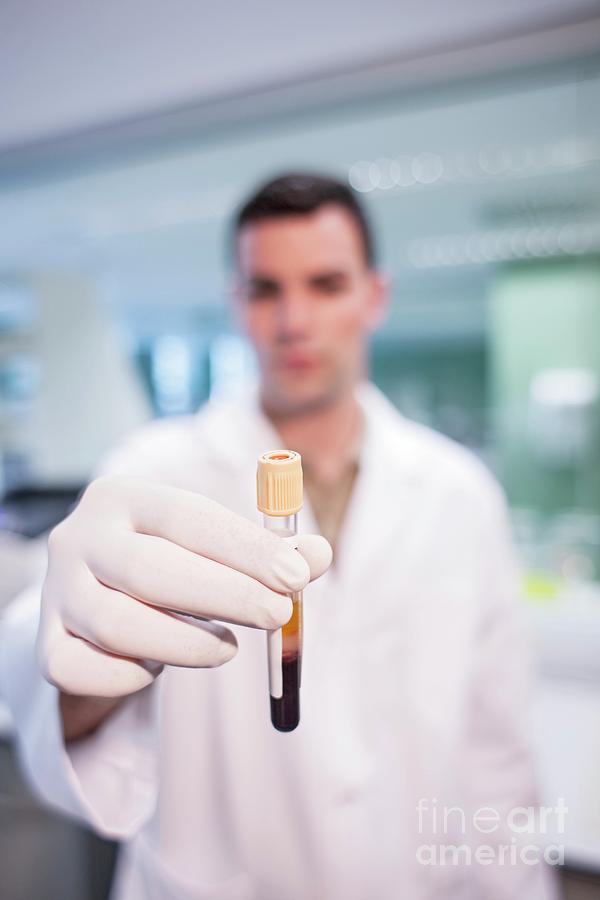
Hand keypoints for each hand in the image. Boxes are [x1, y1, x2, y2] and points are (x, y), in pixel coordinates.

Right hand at [38, 476, 331, 699]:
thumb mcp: (212, 543)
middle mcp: (79, 538)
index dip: (244, 547)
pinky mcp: (47, 643)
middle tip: (279, 614)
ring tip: (227, 648)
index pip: (186, 517)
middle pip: (151, 570)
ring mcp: (58, 592)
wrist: (94, 587)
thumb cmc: (168, 558)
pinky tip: (159, 668)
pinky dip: (127, 677)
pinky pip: (80, 670)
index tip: (296, 574)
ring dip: (185, 644)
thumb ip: (267, 550)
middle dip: (225, 596)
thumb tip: (318, 557)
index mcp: (122, 497)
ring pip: (118, 626)